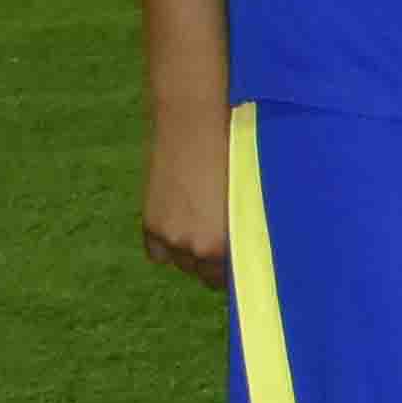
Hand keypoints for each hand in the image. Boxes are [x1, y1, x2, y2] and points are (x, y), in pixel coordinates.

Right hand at [140, 113, 230, 290]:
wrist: (192, 125)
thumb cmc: (233, 153)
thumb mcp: (246, 197)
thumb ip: (245, 226)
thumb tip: (251, 246)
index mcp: (227, 243)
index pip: (233, 277)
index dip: (237, 268)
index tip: (241, 259)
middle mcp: (197, 248)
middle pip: (206, 274)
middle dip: (213, 263)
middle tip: (221, 241)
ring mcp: (171, 238)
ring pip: (182, 264)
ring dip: (190, 253)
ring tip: (201, 227)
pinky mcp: (150, 225)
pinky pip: (158, 254)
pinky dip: (167, 245)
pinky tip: (179, 225)